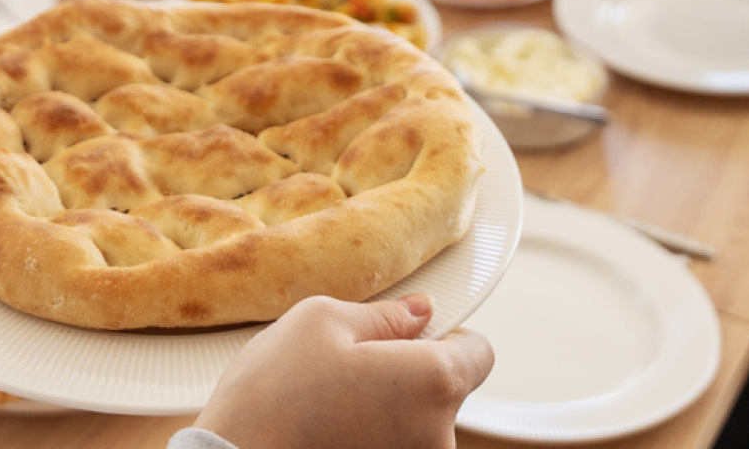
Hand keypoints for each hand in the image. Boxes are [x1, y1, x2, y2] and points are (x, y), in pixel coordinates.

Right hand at [193, 294, 492, 448]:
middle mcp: (438, 439)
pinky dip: (370, 442)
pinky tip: (328, 438)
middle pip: (446, 394)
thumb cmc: (269, 399)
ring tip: (330, 412)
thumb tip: (422, 313)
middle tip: (351, 375)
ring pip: (417, 428)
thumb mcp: (321, 322)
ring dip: (388, 417)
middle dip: (410, 379)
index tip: (412, 338)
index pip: (479, 352)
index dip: (447, 338)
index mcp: (434, 382)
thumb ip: (386, 315)